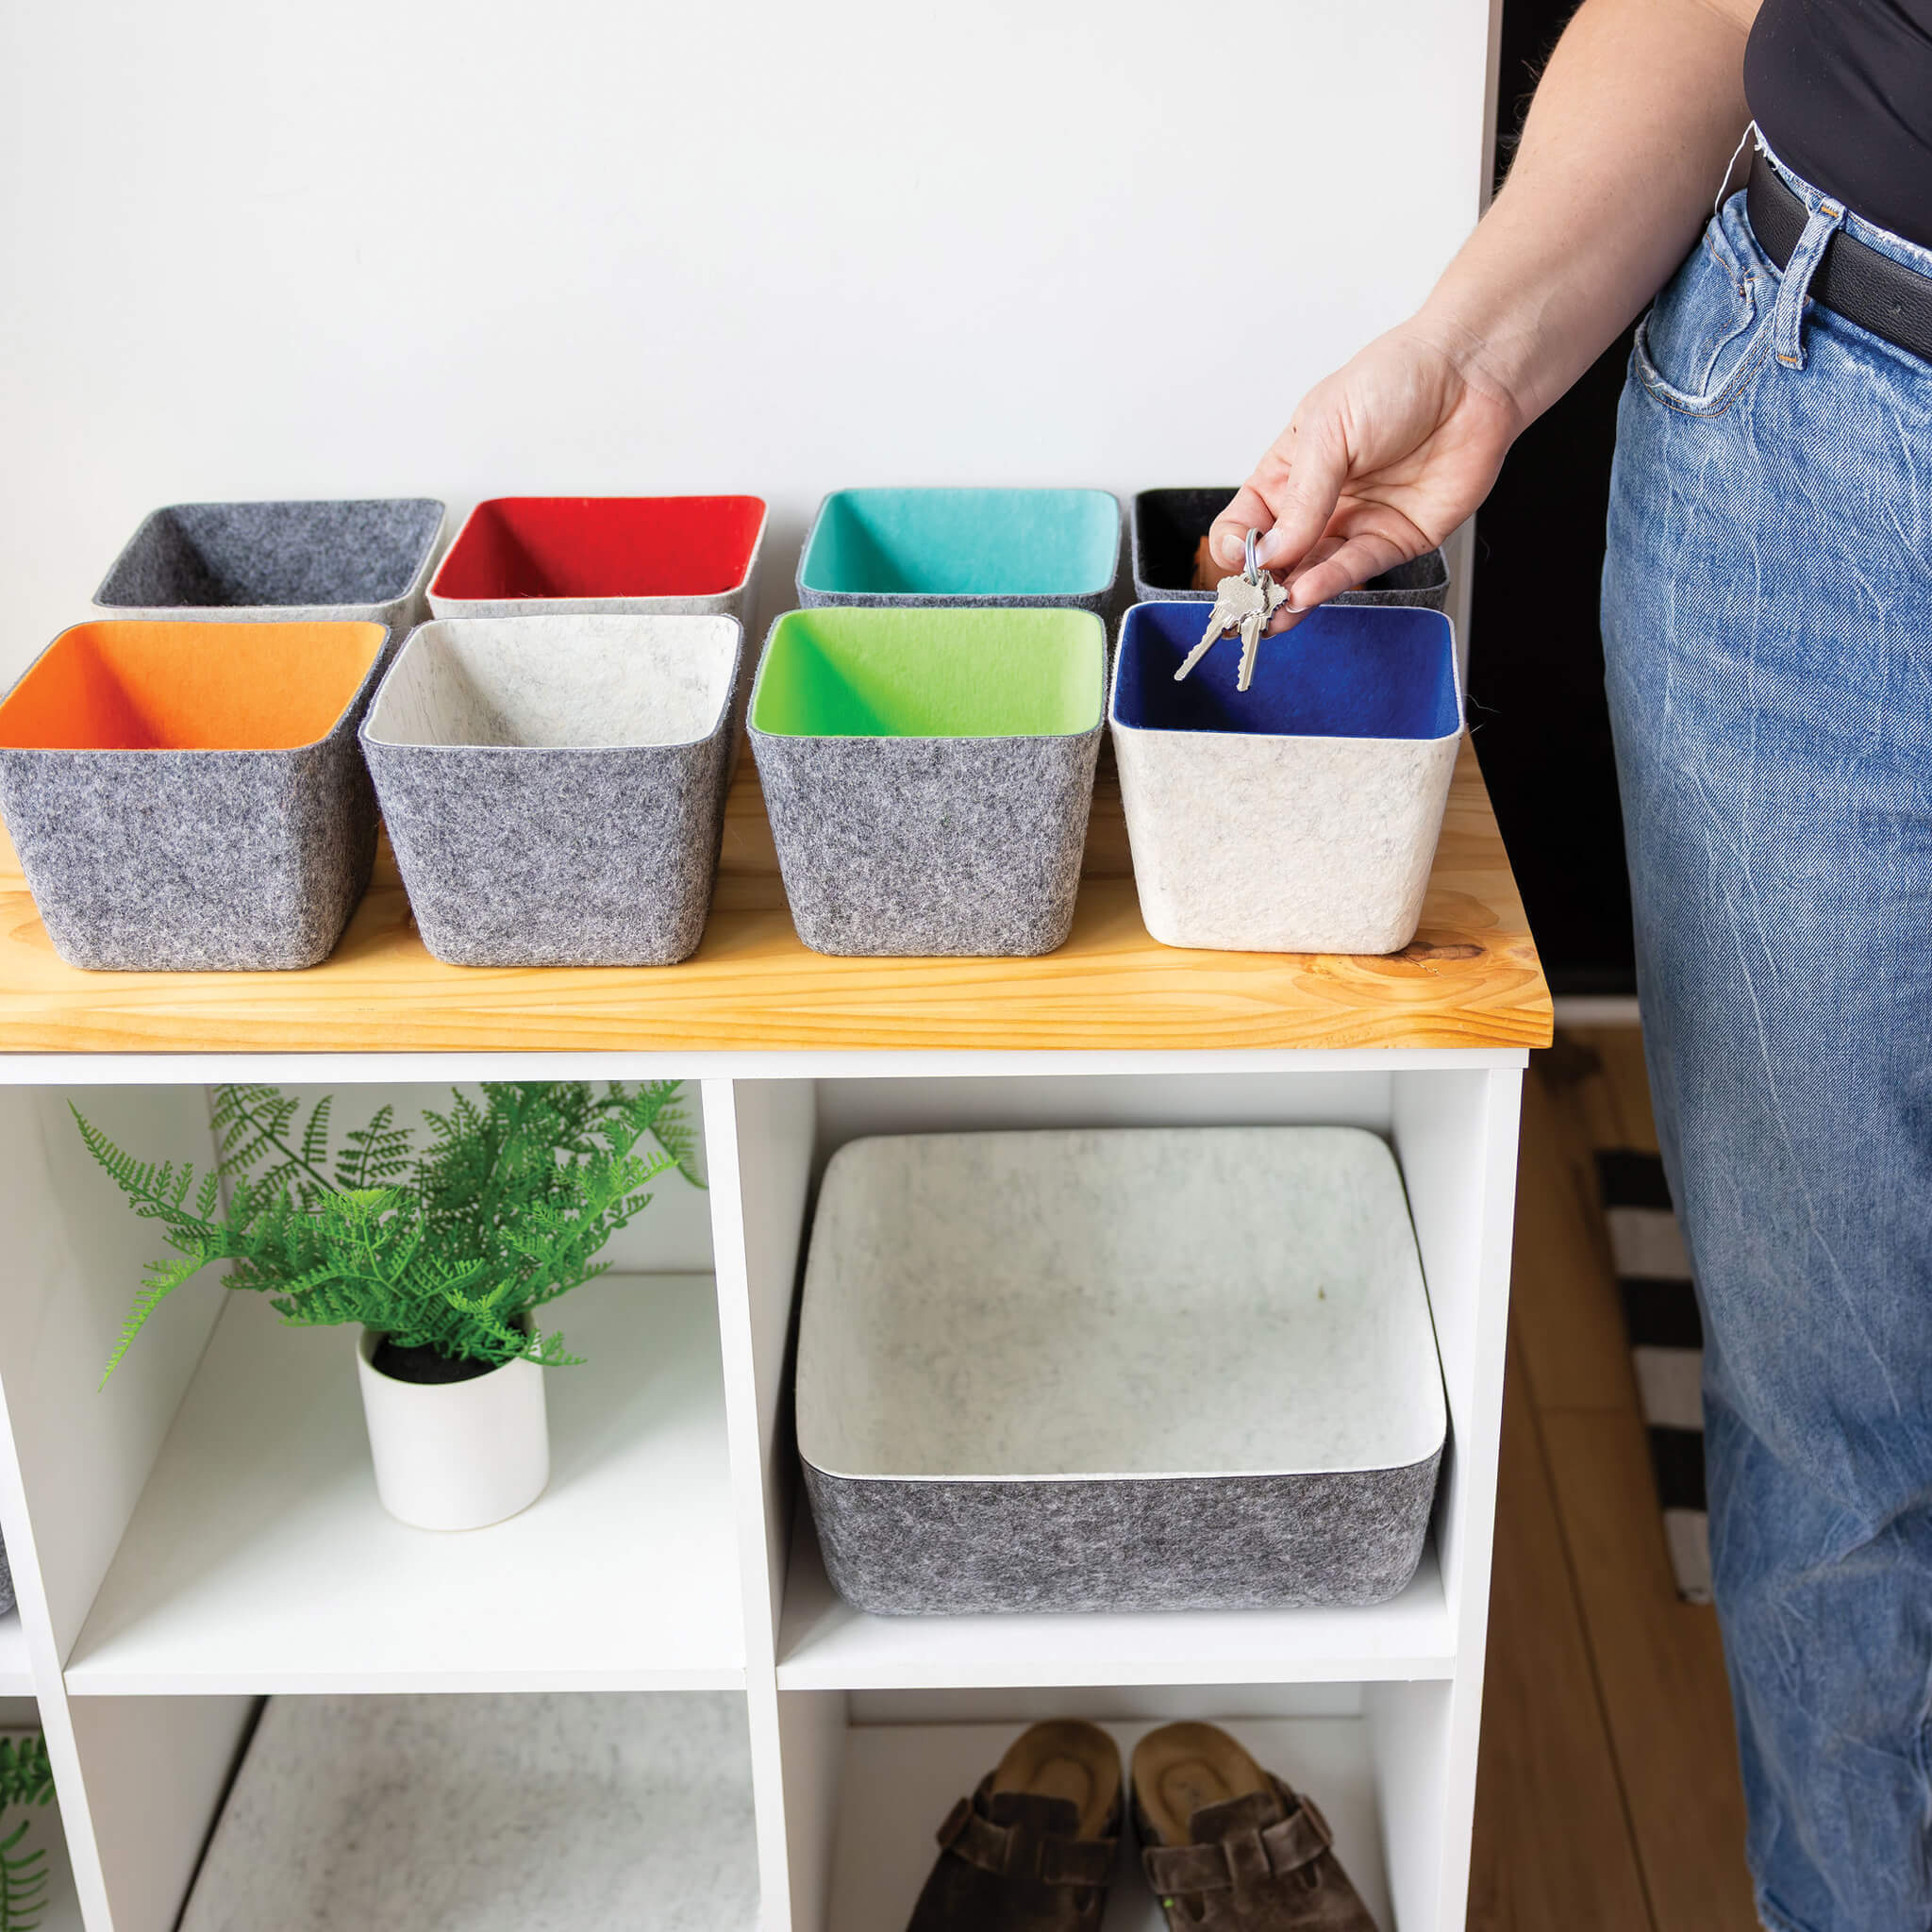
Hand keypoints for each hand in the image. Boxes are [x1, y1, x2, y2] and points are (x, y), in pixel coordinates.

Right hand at [1208, 321, 1522, 630]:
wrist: (1471, 374)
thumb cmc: (1397, 377)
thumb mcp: (1327, 430)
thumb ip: (1300, 498)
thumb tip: (1268, 552)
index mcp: (1289, 471)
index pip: (1245, 523)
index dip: (1236, 546)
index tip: (1239, 558)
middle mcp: (1320, 504)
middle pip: (1278, 559)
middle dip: (1260, 585)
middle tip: (1249, 606)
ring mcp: (1357, 523)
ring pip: (1314, 572)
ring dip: (1291, 596)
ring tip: (1274, 612)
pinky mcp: (1397, 540)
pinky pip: (1358, 569)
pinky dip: (1330, 583)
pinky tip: (1307, 591)